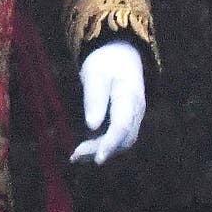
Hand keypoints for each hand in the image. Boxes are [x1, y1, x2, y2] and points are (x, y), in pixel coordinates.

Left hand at [69, 39, 146, 164]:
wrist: (120, 53)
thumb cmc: (106, 62)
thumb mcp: (95, 75)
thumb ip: (95, 99)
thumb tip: (92, 126)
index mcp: (129, 97)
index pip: (122, 126)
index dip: (110, 143)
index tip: (98, 158)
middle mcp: (136, 110)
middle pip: (123, 138)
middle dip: (101, 149)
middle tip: (75, 154)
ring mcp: (134, 116)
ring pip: (122, 142)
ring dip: (101, 150)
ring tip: (76, 156)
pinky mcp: (127, 120)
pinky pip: (118, 138)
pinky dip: (102, 146)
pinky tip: (84, 150)